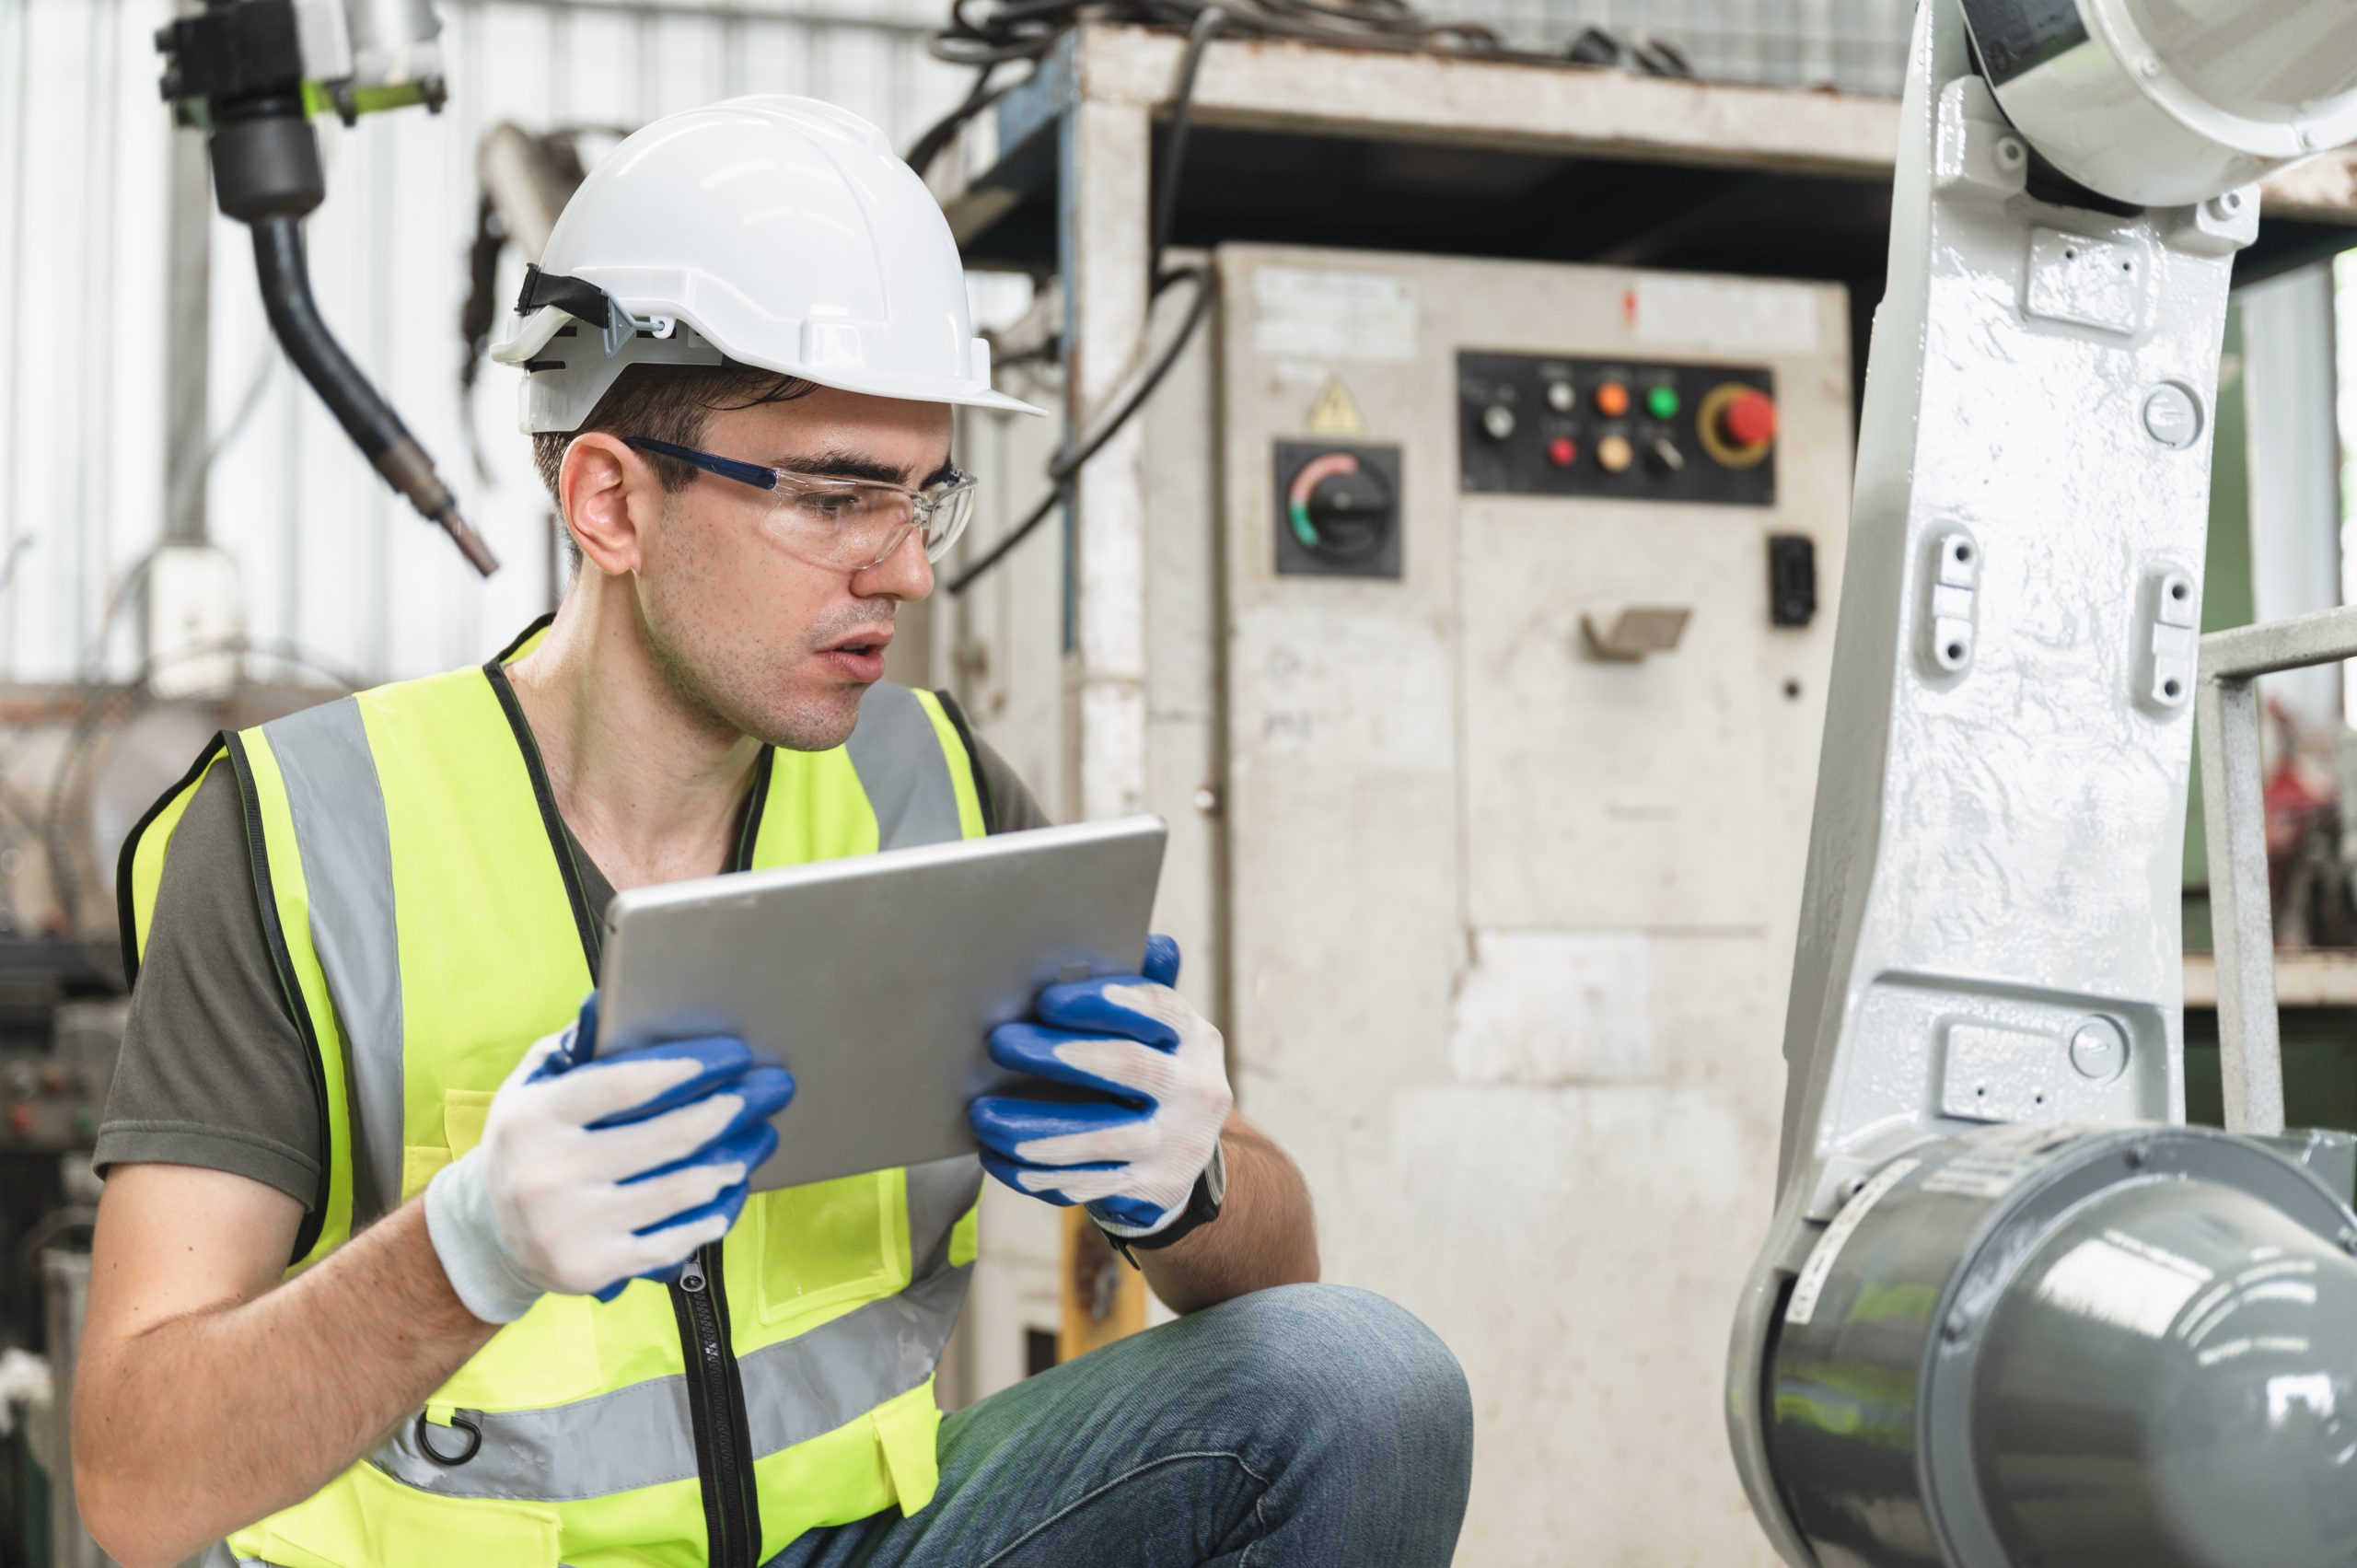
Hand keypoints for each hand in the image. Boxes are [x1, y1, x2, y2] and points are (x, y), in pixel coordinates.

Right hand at [425, 994, 793, 1322]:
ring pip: (679, 1189)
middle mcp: (549, 1174)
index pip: (623, 1085)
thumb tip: (609, 1002)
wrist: (490, 1236)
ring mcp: (572, 1227)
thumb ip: (571, 1047)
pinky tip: (735, 1188)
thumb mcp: (530, 1087)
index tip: (735, 1055)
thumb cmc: (529, 1145)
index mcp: (535, 1118)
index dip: (687, 1068)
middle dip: (731, 1109)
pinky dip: (715, 1213)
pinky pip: (674, 1239)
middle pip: (666, 1137)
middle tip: (771, 1090)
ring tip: (763, 1136)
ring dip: (735, 1159)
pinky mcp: (595, 1267)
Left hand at [968, 936, 1231, 1237]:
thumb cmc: (1150, 1069)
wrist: (1183, 1152)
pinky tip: (996, 1156)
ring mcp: (1176, 1144)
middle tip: (999, 1043)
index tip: (1046, 1000)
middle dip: (1059, 1056)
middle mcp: (1196, 1090)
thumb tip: (1151, 942)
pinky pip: (1087, 1184)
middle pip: (1128, 1069)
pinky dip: (1036, 1173)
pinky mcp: (1151, 1188)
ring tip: (982, 1115)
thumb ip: (1143, 987)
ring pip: (1102, 1138)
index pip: (1155, 1009)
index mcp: (1195, 1038)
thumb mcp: (1157, 1029)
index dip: (1103, 1002)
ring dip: (1036, 1127)